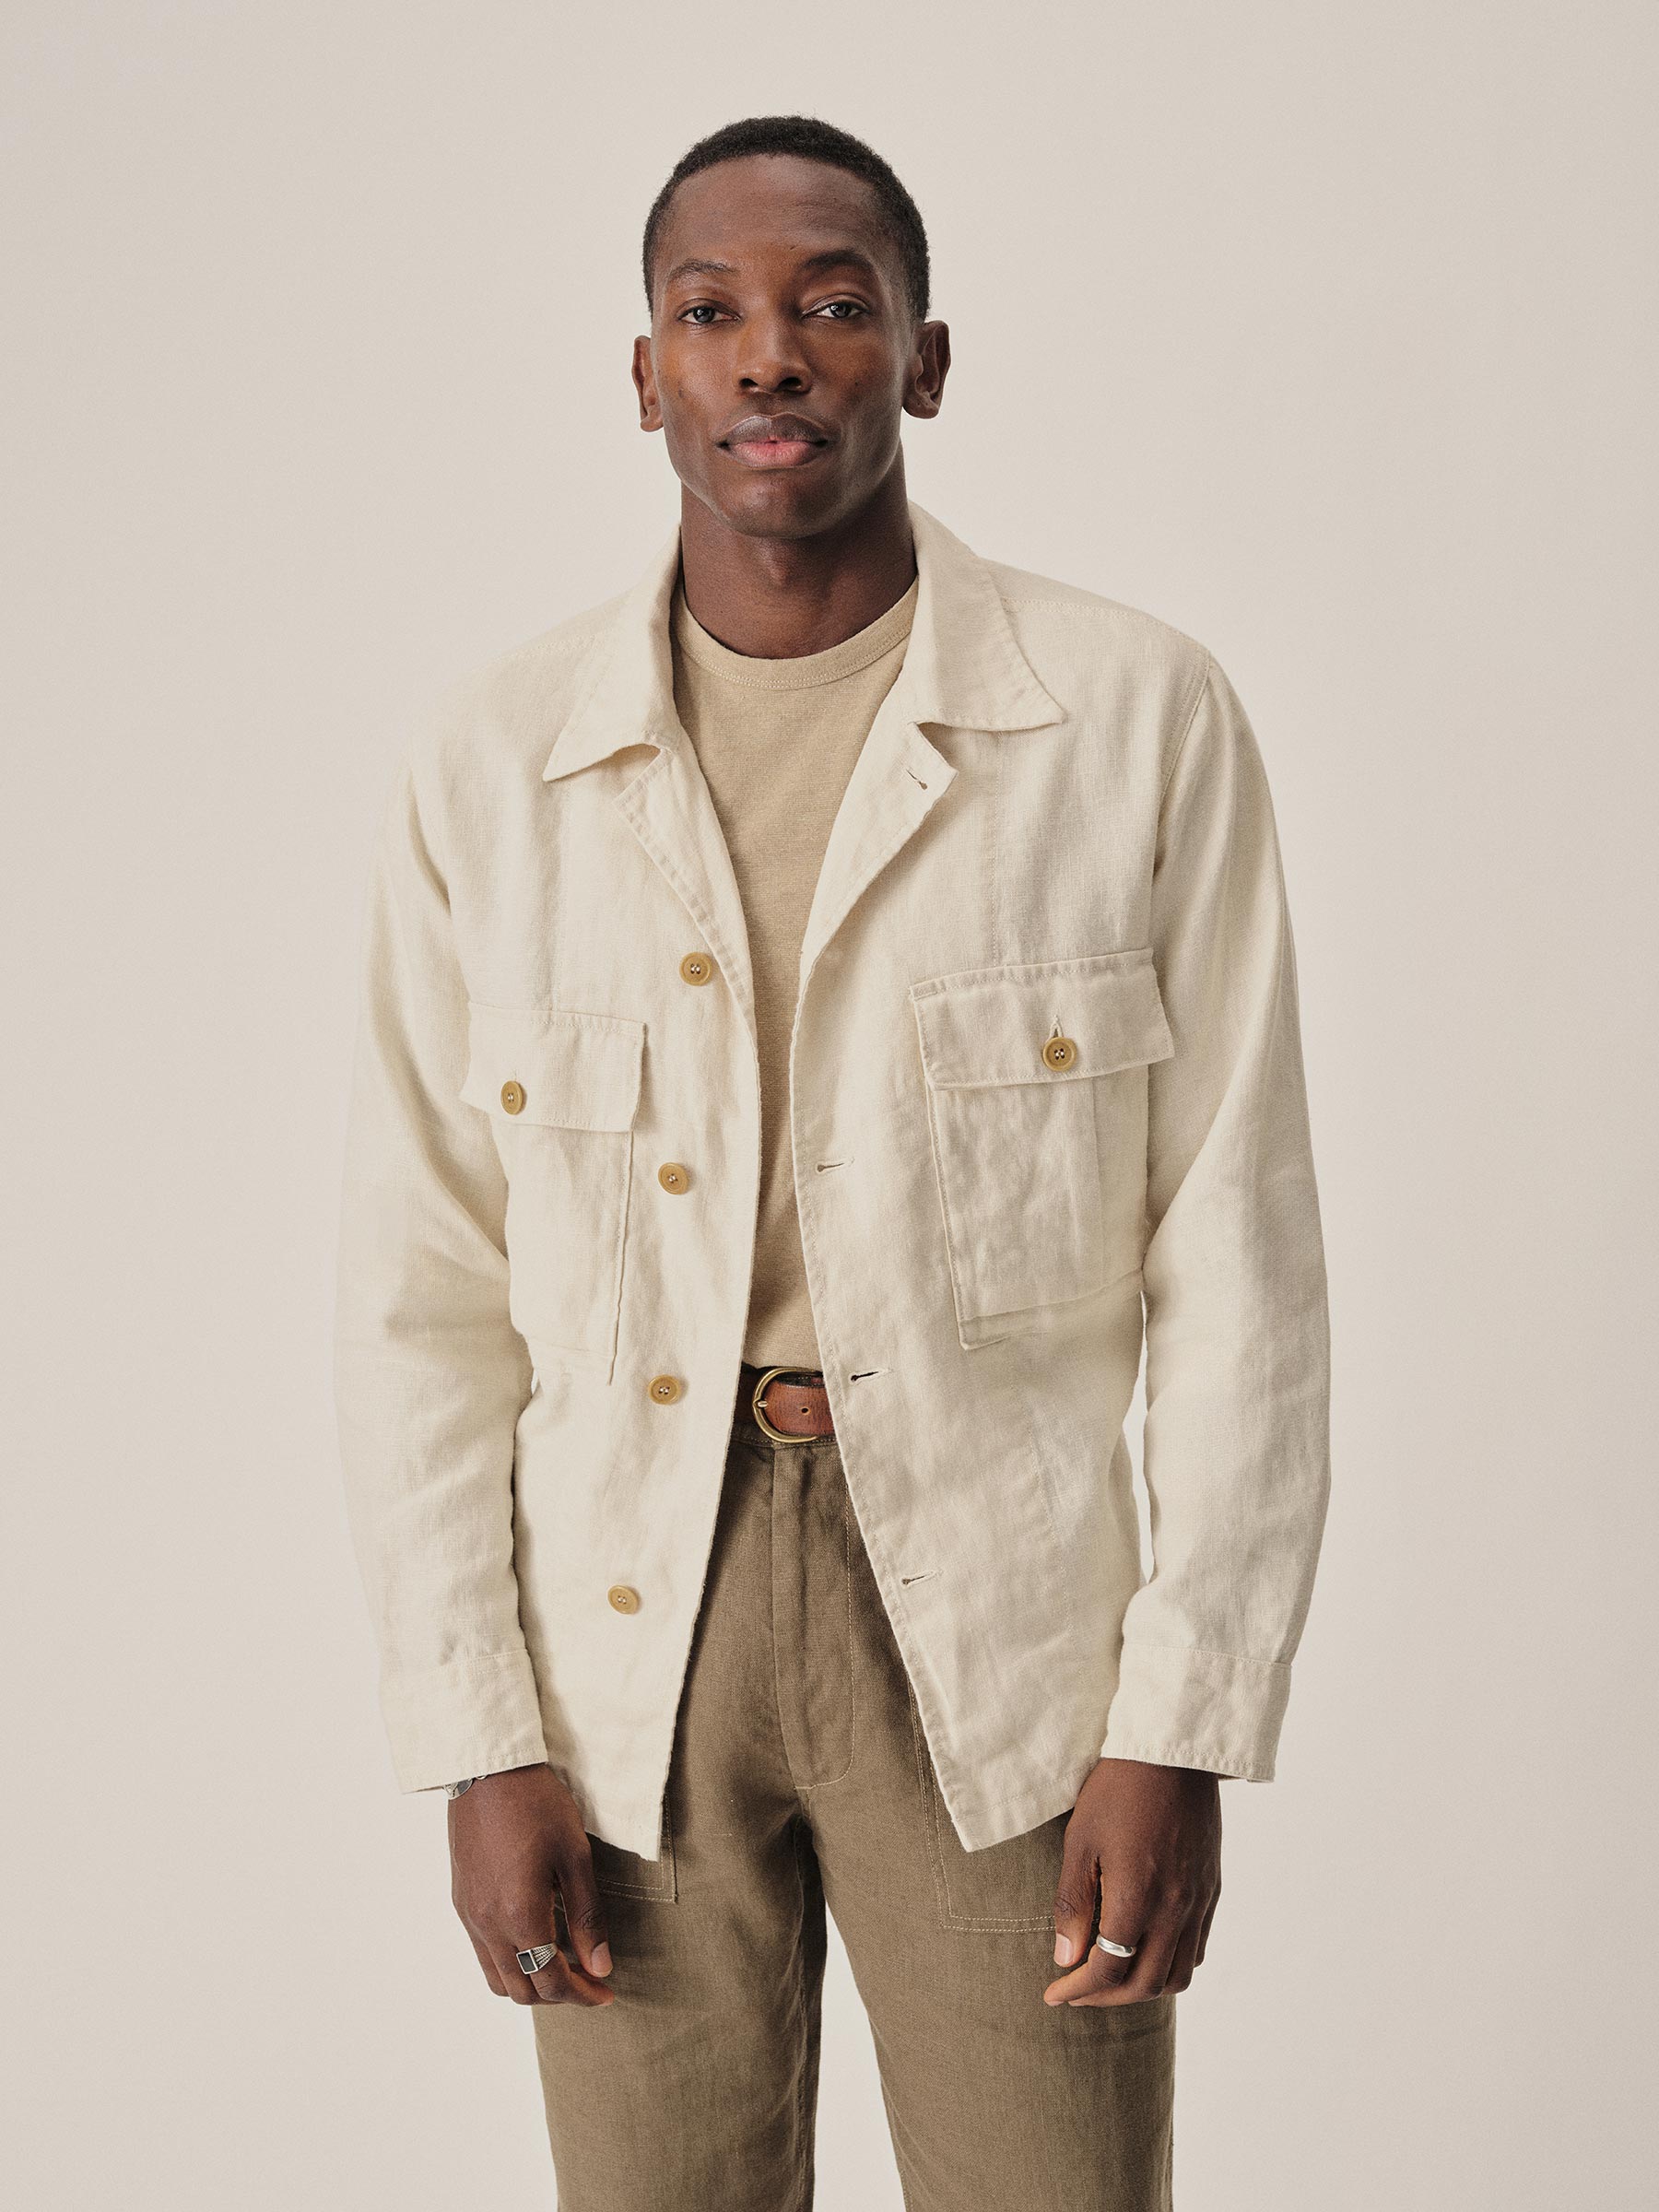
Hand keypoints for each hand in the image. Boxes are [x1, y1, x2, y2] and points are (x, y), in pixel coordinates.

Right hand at [449, 1763, 616, 2007]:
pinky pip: (482, 1954)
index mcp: (520, 1916)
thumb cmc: (538, 1805)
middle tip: (589, 1979)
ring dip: (531, 1983)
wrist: (488, 1771)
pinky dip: (509, 1963)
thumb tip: (600, 1967)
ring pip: (497, 1979)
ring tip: (561, 1965)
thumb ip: (587, 1917)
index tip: (606, 1993)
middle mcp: (487, 1925)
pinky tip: (533, 1940)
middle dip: (559, 1994)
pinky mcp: (461, 1901)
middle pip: (522, 1990)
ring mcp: (469, 1915)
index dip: (583, 1996)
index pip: (552, 1981)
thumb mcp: (575, 1857)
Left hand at [1043, 1757, 1220, 2005]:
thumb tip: (1065, 1958)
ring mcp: (1199, 1901)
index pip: (1109, 1971)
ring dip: (1142, 1989)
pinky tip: (1147, 1951)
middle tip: (1077, 1991)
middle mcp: (1175, 1909)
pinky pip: (1198, 1948)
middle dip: (1106, 1997)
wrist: (1171, 1751)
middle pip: (1145, 1985)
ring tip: (1111, 1979)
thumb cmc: (1117, 1789)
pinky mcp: (1212, 1888)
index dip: (1078, 1990)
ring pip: (1178, 1975)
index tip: (1053, 1994)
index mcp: (1138, 1899)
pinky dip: (1172, 1965)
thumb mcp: (1080, 1841)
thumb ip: (1072, 1904)